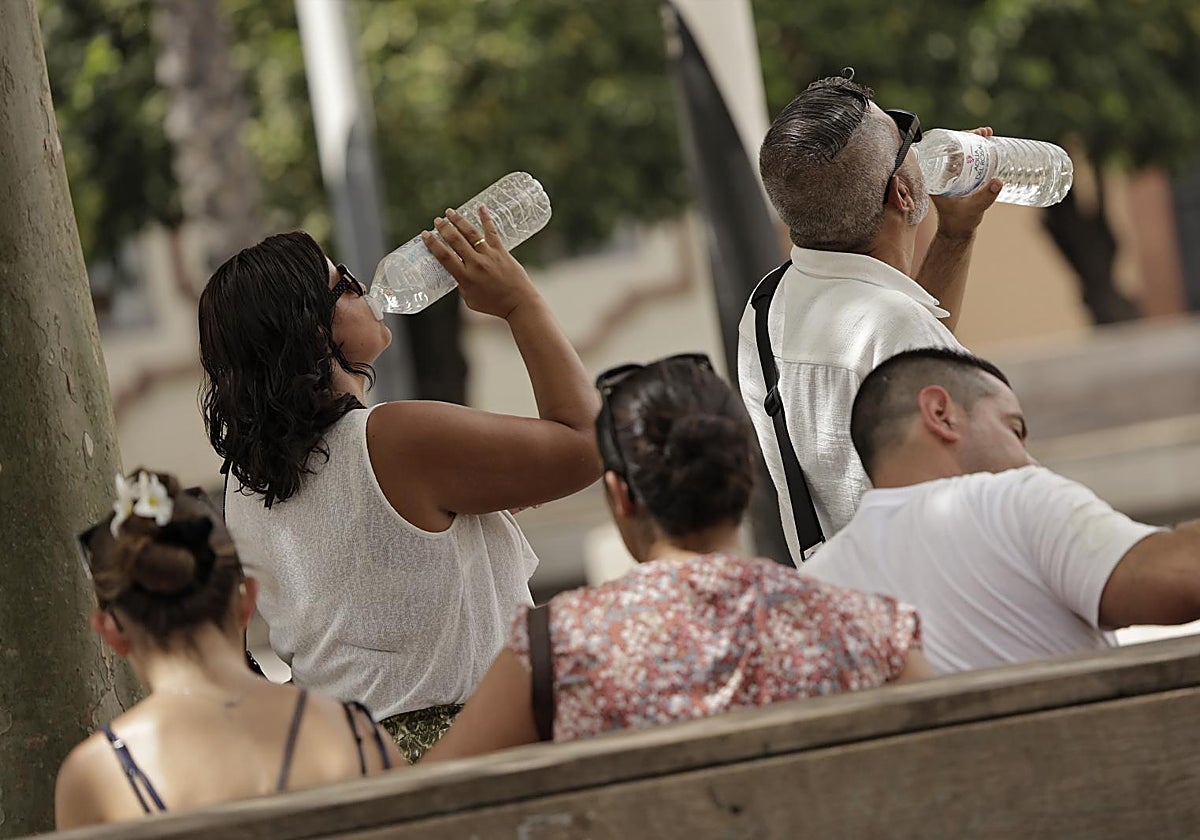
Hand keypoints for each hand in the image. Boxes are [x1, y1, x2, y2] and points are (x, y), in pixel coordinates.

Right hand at [421, 206, 536, 319]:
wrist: (519, 303)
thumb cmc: (494, 304)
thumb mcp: (470, 299)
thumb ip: (461, 285)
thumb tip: (456, 272)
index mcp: (466, 278)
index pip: (445, 257)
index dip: (433, 244)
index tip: (425, 234)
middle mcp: (476, 265)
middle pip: (456, 241)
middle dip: (444, 228)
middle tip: (437, 220)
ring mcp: (489, 256)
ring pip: (471, 234)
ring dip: (459, 221)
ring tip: (450, 212)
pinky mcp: (502, 251)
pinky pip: (492, 232)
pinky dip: (486, 218)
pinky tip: (481, 207)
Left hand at [931, 126, 1002, 239]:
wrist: (958, 232)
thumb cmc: (960, 222)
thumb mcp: (974, 208)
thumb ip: (986, 197)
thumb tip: (999, 182)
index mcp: (934, 179)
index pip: (942, 151)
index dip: (956, 138)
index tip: (972, 134)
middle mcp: (939, 174)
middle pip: (951, 147)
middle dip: (968, 136)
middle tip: (985, 133)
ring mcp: (948, 175)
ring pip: (959, 152)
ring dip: (972, 141)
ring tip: (988, 135)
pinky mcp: (957, 178)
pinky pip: (964, 159)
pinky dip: (974, 151)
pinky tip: (985, 144)